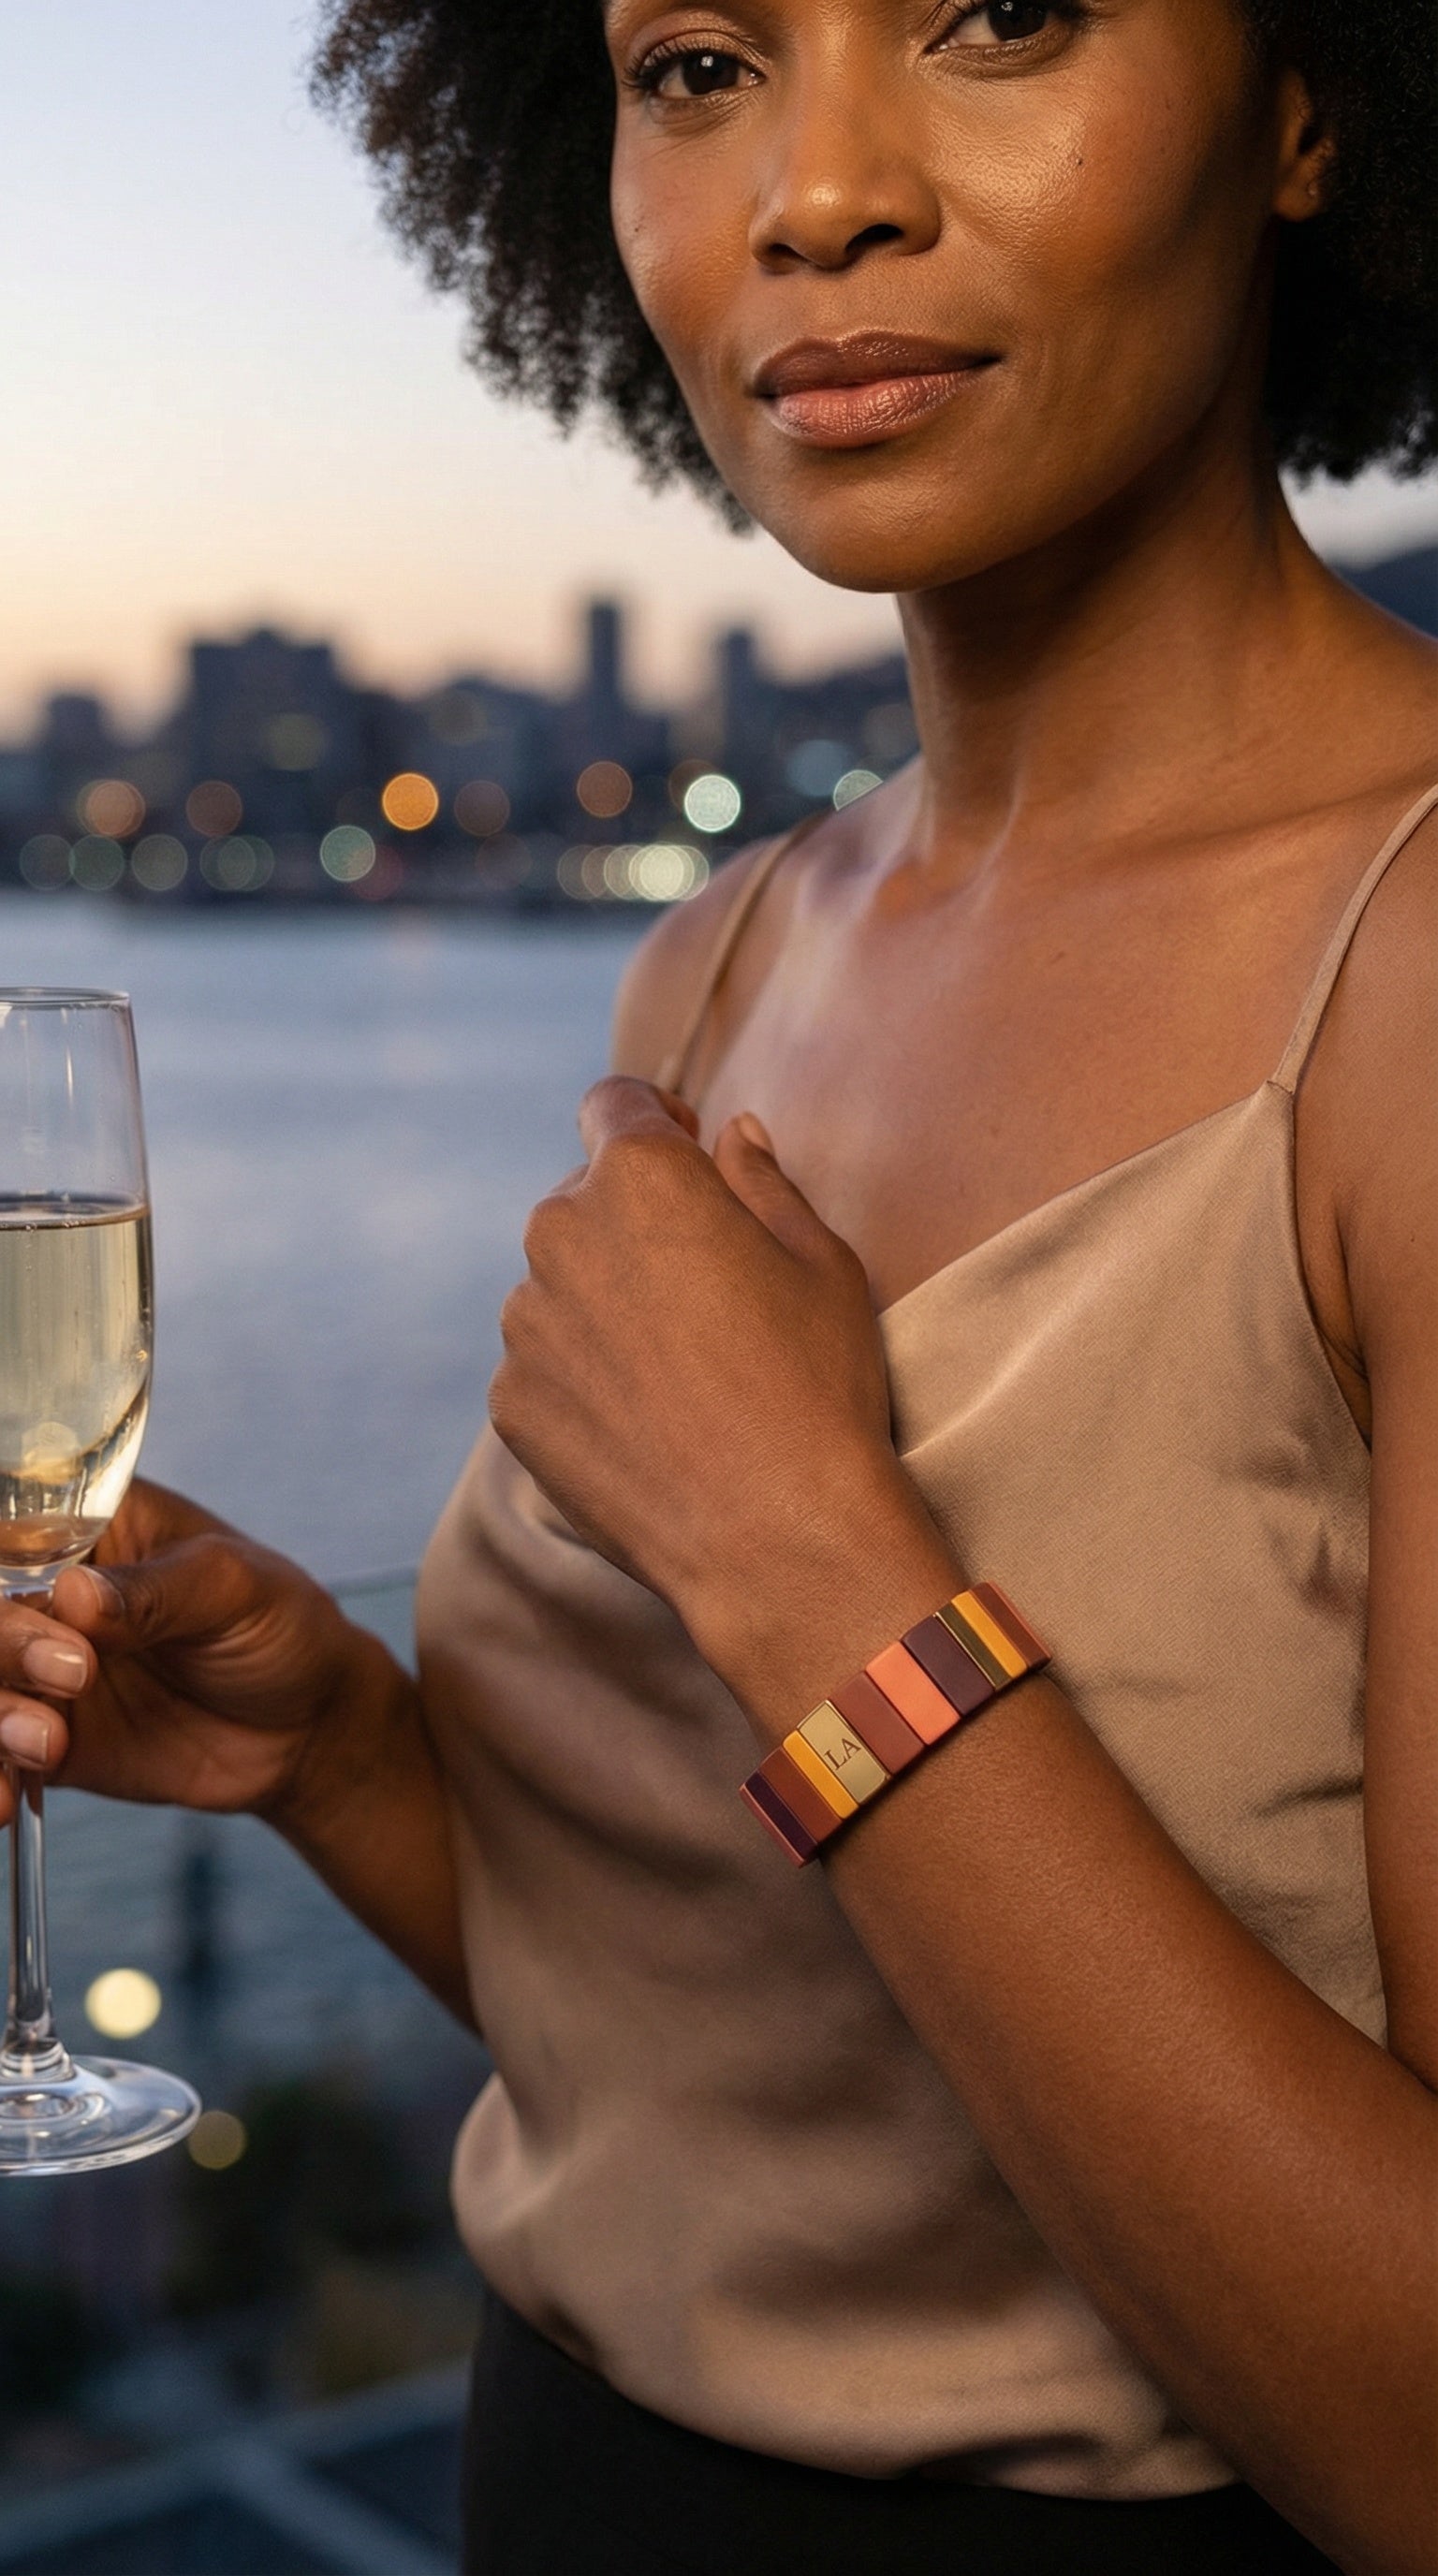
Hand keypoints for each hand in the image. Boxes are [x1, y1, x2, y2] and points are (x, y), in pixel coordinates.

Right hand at [0, 1479, 387, 1830]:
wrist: (306, 1728)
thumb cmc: (279, 1625)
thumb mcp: (234, 1589)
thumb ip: (156, 1593)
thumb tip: (74, 1595)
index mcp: (87, 1527)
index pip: (11, 1527)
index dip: (5, 1559)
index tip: (23, 1592)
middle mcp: (48, 1593)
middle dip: (4, 1641)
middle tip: (76, 1673)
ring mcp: (39, 1668)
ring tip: (49, 1741)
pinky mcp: (43, 1737)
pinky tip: (7, 1799)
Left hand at [490, 1079, 953, 1689]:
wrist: (776, 1535)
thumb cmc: (816, 1386)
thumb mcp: (821, 1262)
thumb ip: (763, 1182)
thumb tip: (732, 1136)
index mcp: (640, 1176)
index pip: (616, 1104)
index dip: (656, 1120)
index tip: (689, 1154)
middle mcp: (561, 1233)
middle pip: (585, 1198)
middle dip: (635, 1221)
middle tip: (707, 1288)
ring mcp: (526, 1323)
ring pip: (560, 1285)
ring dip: (604, 1302)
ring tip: (681, 1371)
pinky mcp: (511, 1401)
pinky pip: (543, 1365)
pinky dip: (583, 1378)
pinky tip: (650, 1422)